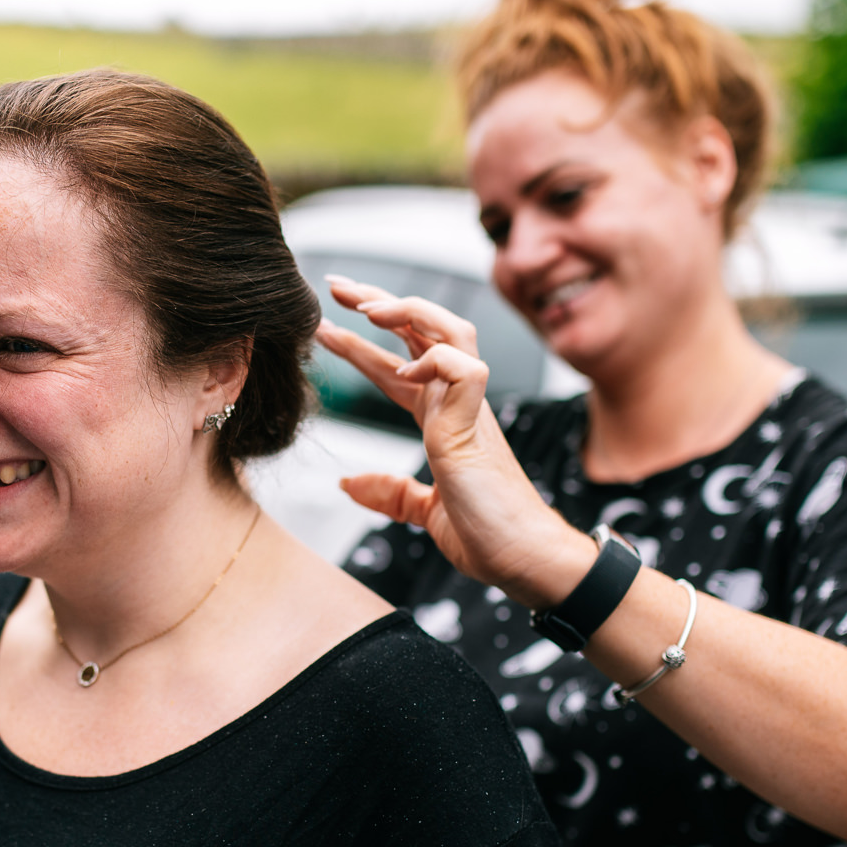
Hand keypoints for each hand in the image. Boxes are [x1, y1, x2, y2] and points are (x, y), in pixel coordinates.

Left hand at [314, 276, 592, 607]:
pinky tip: (408, 367)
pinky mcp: (477, 425)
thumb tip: (348, 483)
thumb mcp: (424, 512)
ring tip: (365, 309)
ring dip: (407, 312)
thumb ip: (392, 493)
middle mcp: (456, 403)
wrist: (521, 560)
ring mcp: (469, 410)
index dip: (361, 344)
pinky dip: (436, 359)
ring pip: (449, 331)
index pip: (397, 364)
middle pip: (421, 332)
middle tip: (335, 286)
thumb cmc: (487, 533)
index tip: (324, 327)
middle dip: (377, 302)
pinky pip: (464, 369)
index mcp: (442, 418)